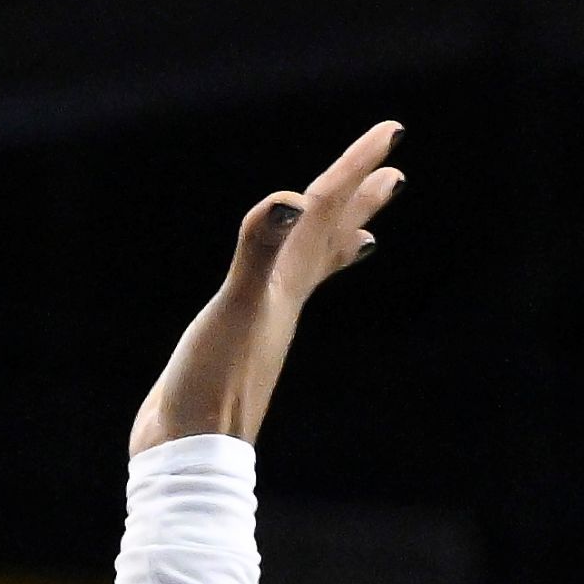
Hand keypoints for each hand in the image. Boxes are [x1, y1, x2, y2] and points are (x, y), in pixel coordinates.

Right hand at [132, 117, 404, 450]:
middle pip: (332, 242)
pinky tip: (278, 286)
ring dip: (335, 244)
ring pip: (310, 271)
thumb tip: (286, 203)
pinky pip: (276, 294)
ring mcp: (265, 323)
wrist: (189, 452)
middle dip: (360, 205)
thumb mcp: (235, 310)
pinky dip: (288, 278)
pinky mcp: (240, 343)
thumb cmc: (211, 385)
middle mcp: (285, 300)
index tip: (393, 132)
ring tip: (360, 231)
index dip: (356, 167)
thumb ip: (258, 253)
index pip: (325, 212)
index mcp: (288, 285)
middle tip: (394, 177)